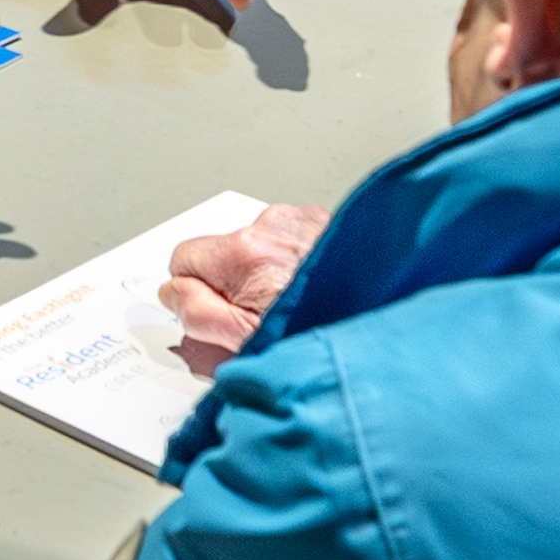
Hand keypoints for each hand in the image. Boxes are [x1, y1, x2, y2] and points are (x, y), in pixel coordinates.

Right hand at [158, 201, 327, 373]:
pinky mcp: (324, 223)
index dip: (195, 295)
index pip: (182, 261)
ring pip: (256, 248)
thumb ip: (197, 314)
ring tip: (293, 306)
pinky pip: (288, 242)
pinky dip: (293, 264)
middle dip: (232, 286)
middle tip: (261, 320)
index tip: (218, 315)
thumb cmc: (323, 329)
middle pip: (220, 254)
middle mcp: (270, 224)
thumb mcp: (243, 340)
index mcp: (243, 252)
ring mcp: (300, 220)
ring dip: (265, 275)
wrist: (387, 311)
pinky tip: (311, 290)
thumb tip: (173, 294)